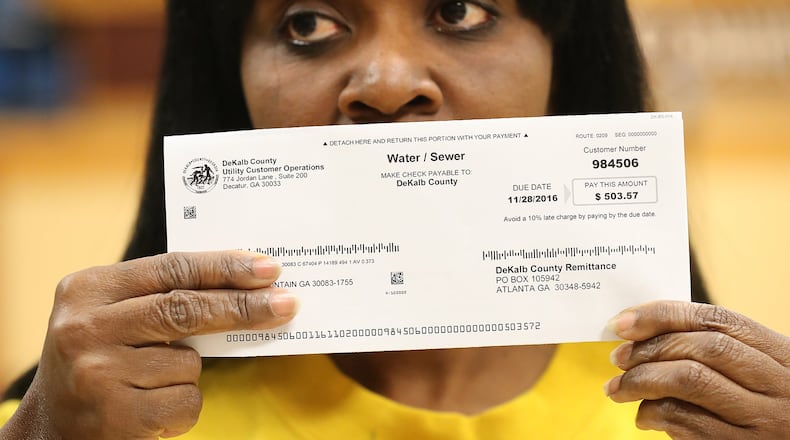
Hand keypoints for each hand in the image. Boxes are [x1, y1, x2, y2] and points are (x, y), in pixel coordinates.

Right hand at [2, 251, 295, 439]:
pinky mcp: (115, 417)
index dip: (226, 267)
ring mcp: (97, 374)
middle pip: (186, 309)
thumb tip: (250, 289)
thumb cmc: (99, 360)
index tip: (269, 268)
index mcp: (88, 289)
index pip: (172, 269)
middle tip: (288, 304)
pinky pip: (185, 403)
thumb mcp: (114, 317)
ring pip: (189, 364)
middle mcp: (85, 327)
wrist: (51, 428)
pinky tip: (150, 409)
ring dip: (188, 375)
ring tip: (150, 382)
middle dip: (244, 307)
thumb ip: (164, 298)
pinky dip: (182, 407)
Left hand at [605, 300, 789, 438]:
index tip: (622, 322)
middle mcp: (776, 383)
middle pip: (702, 348)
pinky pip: (688, 422)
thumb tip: (640, 332)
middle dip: (649, 349)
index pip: (714, 319)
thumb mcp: (753, 369)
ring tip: (617, 389)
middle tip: (617, 357)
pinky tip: (644, 416)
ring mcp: (762, 419)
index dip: (662, 315)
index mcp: (778, 352)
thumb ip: (710, 348)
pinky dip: (655, 414)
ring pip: (691, 381)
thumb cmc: (762, 404)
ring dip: (641, 381)